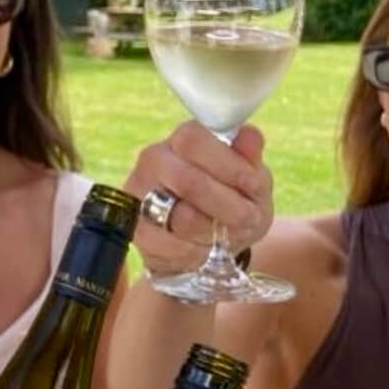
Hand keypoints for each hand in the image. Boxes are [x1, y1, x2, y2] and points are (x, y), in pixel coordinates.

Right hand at [123, 121, 273, 274]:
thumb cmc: (230, 201)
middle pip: (187, 180)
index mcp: (182, 140)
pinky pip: (172, 245)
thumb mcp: (250, 180)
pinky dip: (198, 252)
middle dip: (228, 205)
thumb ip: (249, 159)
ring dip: (215, 232)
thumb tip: (250, 136)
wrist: (206, 243)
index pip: (194, 140)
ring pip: (183, 217)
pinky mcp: (135, 230)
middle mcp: (154, 161)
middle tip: (248, 218)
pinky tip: (204, 247)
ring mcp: (139, 195)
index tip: (252, 184)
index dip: (228, 164)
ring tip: (226, 234)